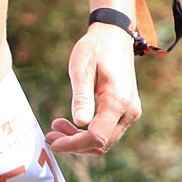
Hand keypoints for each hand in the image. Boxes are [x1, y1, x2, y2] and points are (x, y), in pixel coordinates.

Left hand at [47, 22, 141, 155]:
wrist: (114, 36)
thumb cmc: (95, 49)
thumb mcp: (81, 69)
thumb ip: (81, 96)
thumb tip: (80, 122)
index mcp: (118, 101)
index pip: (97, 137)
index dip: (74, 144)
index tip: (53, 141)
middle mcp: (129, 111)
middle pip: (102, 144)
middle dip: (75, 145)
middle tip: (50, 135)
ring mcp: (130, 112)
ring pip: (105, 140)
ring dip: (81, 140)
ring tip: (57, 127)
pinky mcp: (126, 111)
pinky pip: (108, 131)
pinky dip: (89, 133)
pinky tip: (72, 124)